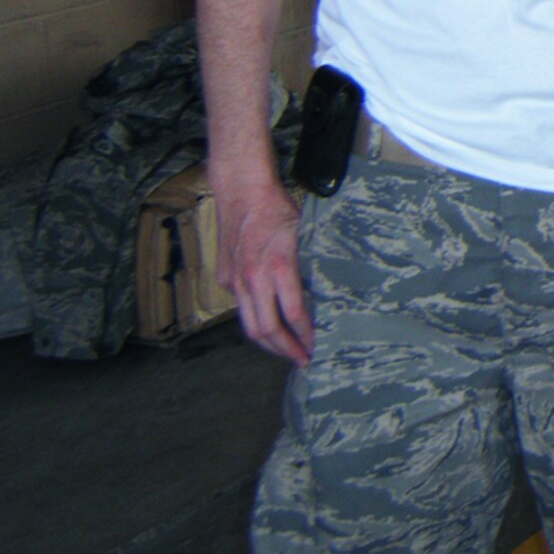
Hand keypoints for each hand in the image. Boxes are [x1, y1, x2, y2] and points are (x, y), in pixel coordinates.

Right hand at [215, 181, 313, 365]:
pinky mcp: (225, 278)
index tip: (315, 347)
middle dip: (286, 350)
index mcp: (278, 267)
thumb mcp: (305, 235)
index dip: (305, 336)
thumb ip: (311, 266)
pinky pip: (242, 308)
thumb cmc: (278, 210)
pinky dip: (256, 320)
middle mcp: (253, 278)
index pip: (294, 314)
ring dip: (269, 343)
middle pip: (267, 329)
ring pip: (249, 325)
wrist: (242, 192)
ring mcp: (236, 281)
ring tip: (286, 351)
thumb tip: (328, 292)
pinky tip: (270, 324)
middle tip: (302, 360)